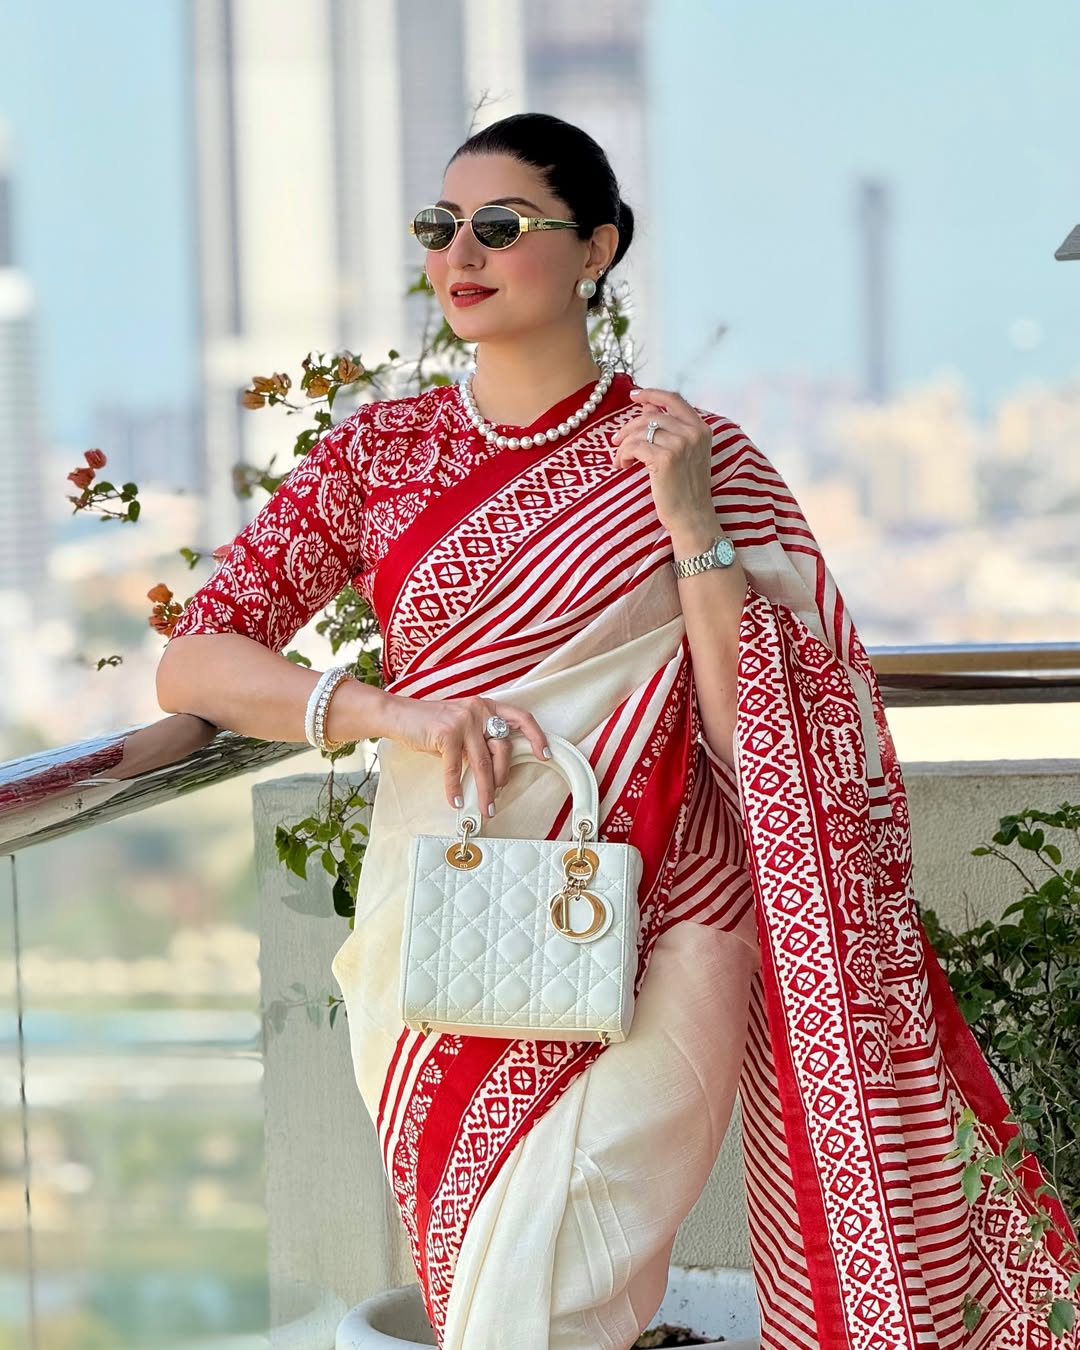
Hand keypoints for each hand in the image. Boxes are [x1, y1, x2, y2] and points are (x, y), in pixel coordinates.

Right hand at [380, 692, 549, 815]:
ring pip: (483, 763)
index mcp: (486, 707)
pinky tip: (455, 800)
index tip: (545, 754)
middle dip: (502, 777)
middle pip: (503, 749)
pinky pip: (456, 768)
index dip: (536, 736)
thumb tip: (495, 771)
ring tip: (486, 808)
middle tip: (496, 795)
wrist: (398, 714)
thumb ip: (479, 740)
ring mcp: (463, 720)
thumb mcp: (461, 725)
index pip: (521, 718)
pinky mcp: (447, 733)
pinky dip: (455, 788)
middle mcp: (479, 710)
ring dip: (485, 791)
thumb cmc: (430, 723)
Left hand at [610, 387, 716, 538]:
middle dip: (629, 426)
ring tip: (621, 459)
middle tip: (617, 440)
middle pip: (651, 415)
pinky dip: (623, 455)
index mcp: (701, 429)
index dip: (651, 394)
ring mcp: (680, 445)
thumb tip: (647, 409)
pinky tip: (623, 466)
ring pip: (640, 431)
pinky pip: (634, 447)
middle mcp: (693, 433)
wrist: (692, 517)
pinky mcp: (664, 459)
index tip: (634, 396)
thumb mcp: (686, 455)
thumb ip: (671, 431)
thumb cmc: (686, 489)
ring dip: (624, 444)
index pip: (674, 400)